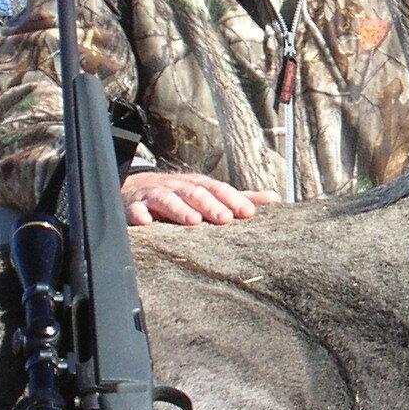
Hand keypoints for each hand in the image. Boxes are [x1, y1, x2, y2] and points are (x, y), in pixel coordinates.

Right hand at [121, 170, 280, 226]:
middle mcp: (178, 188)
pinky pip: (135, 210)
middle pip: (195, 194)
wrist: (137, 189)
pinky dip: (140, 215)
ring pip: (168, 200)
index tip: (249, 213)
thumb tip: (274, 199)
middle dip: (210, 205)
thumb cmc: (181, 195)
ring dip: (180, 209)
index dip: (233, 200)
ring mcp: (155, 196)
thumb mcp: (209, 194)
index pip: (218, 190)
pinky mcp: (134, 206)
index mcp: (198, 185)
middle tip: (225, 219)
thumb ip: (239, 199)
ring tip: (193, 222)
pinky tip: (147, 223)